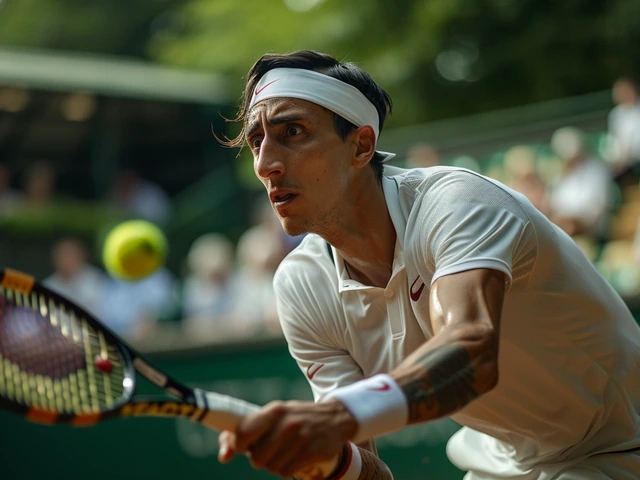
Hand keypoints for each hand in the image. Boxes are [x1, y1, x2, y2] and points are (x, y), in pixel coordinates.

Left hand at [229, 399, 357, 477]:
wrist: (336, 417)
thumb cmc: (296, 418)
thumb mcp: (275, 417)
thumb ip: (247, 432)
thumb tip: (223, 456)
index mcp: (274, 411)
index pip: (243, 432)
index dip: (237, 445)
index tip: (243, 447)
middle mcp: (287, 423)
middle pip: (257, 457)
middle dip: (260, 458)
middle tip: (271, 450)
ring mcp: (301, 437)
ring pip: (272, 467)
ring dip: (276, 465)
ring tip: (285, 453)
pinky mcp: (313, 451)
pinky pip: (287, 472)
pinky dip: (288, 470)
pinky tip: (295, 459)